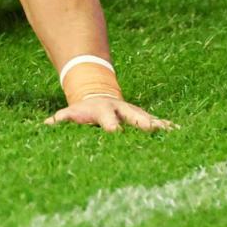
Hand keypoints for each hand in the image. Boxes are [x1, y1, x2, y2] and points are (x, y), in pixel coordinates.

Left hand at [45, 97, 175, 132]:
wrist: (97, 94)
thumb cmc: (83, 111)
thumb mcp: (71, 113)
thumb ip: (61, 119)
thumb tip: (46, 124)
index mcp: (102, 112)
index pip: (106, 120)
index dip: (110, 126)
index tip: (115, 132)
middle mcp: (121, 110)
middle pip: (132, 116)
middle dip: (141, 122)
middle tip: (151, 129)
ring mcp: (133, 112)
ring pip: (148, 118)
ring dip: (158, 125)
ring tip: (173, 130)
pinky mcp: (142, 117)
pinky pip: (156, 122)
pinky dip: (166, 126)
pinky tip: (180, 131)